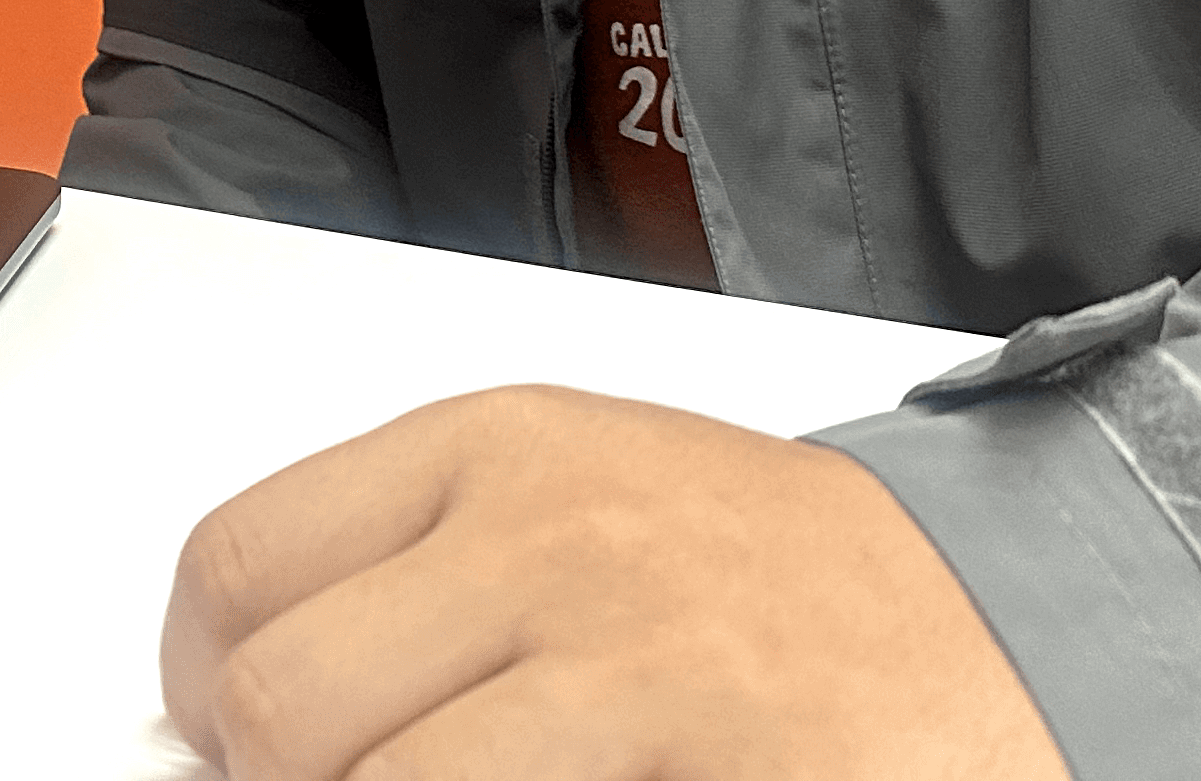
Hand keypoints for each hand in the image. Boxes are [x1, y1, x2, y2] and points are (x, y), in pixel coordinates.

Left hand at [162, 385, 1066, 780]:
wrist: (998, 617)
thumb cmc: (762, 576)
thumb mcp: (568, 511)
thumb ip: (410, 573)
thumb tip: (226, 704)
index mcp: (488, 450)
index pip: (237, 565)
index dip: (203, 693)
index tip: (229, 753)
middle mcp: (541, 535)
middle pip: (282, 701)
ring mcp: (628, 655)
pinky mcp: (706, 755)